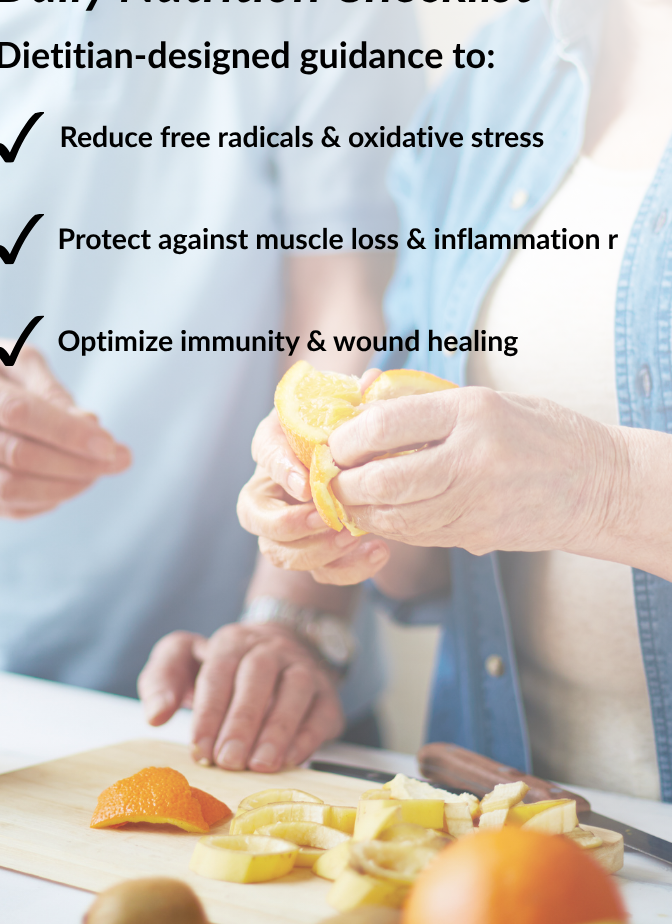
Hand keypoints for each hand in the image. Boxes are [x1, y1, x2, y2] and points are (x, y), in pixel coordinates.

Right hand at [0, 339, 130, 517]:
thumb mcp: (15, 358)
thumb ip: (52, 391)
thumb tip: (91, 426)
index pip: (16, 413)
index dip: (66, 432)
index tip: (109, 442)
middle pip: (17, 457)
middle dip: (76, 464)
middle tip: (117, 461)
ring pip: (10, 490)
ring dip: (64, 488)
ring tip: (96, 475)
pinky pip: (3, 508)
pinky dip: (44, 502)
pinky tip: (68, 486)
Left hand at [137, 624, 344, 772]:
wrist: (278, 649)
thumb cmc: (222, 667)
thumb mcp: (181, 661)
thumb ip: (160, 681)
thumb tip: (156, 714)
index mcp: (231, 641)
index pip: (218, 671)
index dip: (208, 711)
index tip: (198, 747)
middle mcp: (270, 648)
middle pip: (257, 677)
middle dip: (241, 721)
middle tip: (227, 760)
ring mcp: (303, 668)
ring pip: (295, 690)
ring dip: (277, 729)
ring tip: (259, 764)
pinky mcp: (327, 695)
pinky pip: (322, 712)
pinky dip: (307, 737)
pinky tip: (289, 760)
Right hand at [235, 410, 390, 583]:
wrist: (362, 460)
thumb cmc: (346, 429)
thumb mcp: (347, 407)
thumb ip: (355, 397)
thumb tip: (371, 380)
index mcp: (275, 444)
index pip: (264, 454)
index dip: (281, 470)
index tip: (306, 483)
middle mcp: (271, 488)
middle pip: (254, 516)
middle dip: (288, 523)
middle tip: (324, 517)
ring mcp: (287, 526)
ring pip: (278, 552)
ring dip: (314, 550)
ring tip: (352, 537)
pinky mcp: (314, 552)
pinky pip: (319, 572)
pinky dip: (347, 569)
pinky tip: (379, 551)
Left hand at [330, 386, 621, 555]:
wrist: (599, 484)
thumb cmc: (537, 431)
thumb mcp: (484, 400)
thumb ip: (422, 402)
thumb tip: (360, 396)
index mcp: (470, 412)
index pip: (385, 425)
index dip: (347, 439)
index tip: (333, 444)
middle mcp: (472, 457)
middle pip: (383, 478)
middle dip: (345, 482)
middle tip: (329, 478)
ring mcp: (476, 500)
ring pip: (395, 514)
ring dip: (360, 510)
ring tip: (346, 498)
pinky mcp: (477, 533)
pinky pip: (416, 534)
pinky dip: (387, 526)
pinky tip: (376, 515)